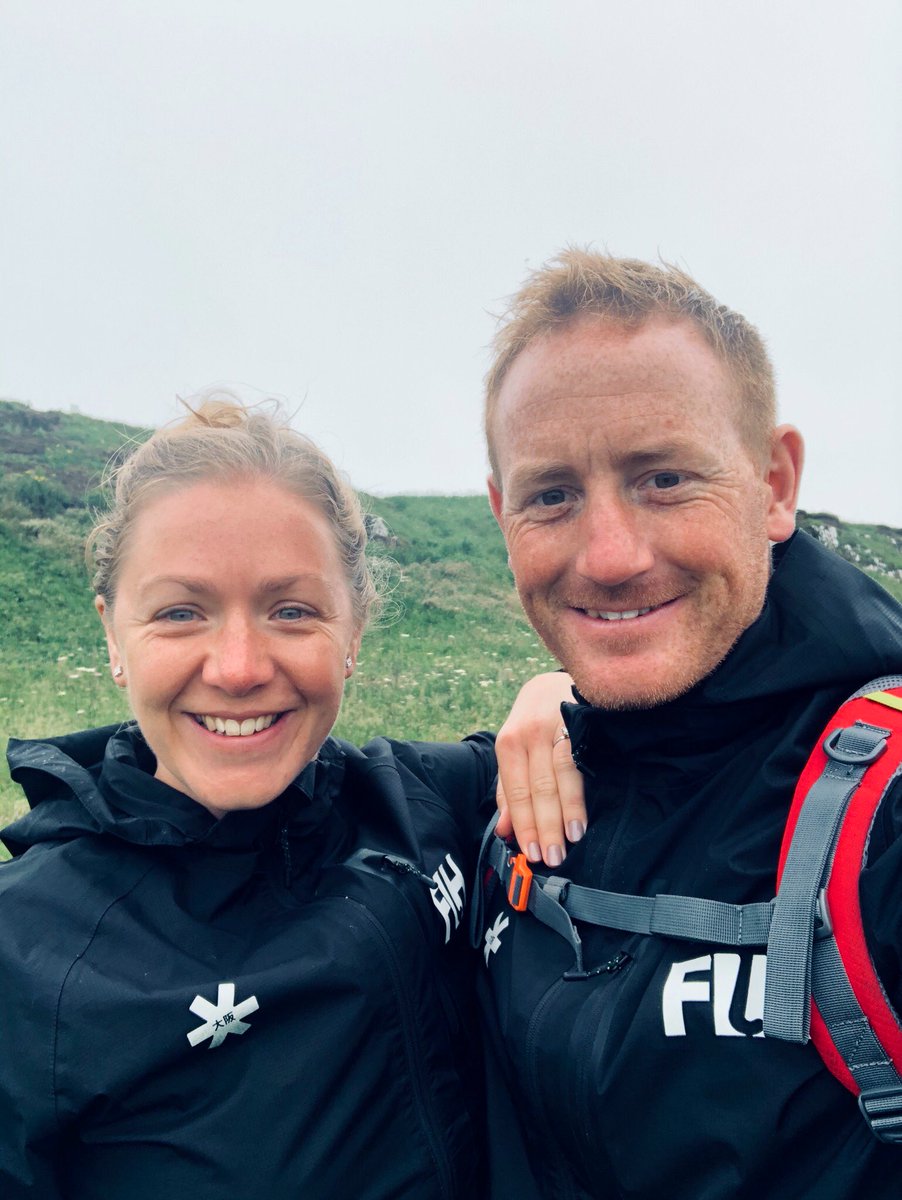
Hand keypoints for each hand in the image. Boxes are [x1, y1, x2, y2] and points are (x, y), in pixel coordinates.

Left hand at [494, 672, 585, 866]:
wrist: (555, 681)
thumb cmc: (533, 725)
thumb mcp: (514, 753)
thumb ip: (509, 791)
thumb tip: (503, 831)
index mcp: (508, 743)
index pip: (515, 791)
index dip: (523, 824)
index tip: (530, 852)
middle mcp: (529, 734)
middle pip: (536, 788)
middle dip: (544, 826)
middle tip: (551, 858)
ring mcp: (555, 726)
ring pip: (558, 777)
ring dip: (563, 814)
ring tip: (568, 843)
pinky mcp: (580, 722)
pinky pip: (579, 763)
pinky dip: (579, 794)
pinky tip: (583, 817)